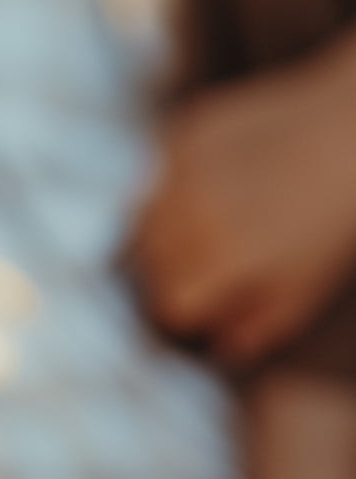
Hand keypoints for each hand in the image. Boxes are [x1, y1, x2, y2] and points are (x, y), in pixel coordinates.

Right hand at [129, 46, 355, 365]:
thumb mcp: (305, 289)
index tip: (205, 309)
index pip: (169, 303)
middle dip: (168, 274)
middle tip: (201, 273)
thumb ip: (257, 325)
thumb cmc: (333, 222)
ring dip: (162, 233)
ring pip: (142, 216)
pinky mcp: (183, 131)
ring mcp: (180, 165)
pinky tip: (212, 188)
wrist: (342, 135)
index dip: (187, 312)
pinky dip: (173, 189)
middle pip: (147, 261)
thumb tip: (219, 347)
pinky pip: (157, 173)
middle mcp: (188, 211)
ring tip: (201, 235)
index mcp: (219, 257)